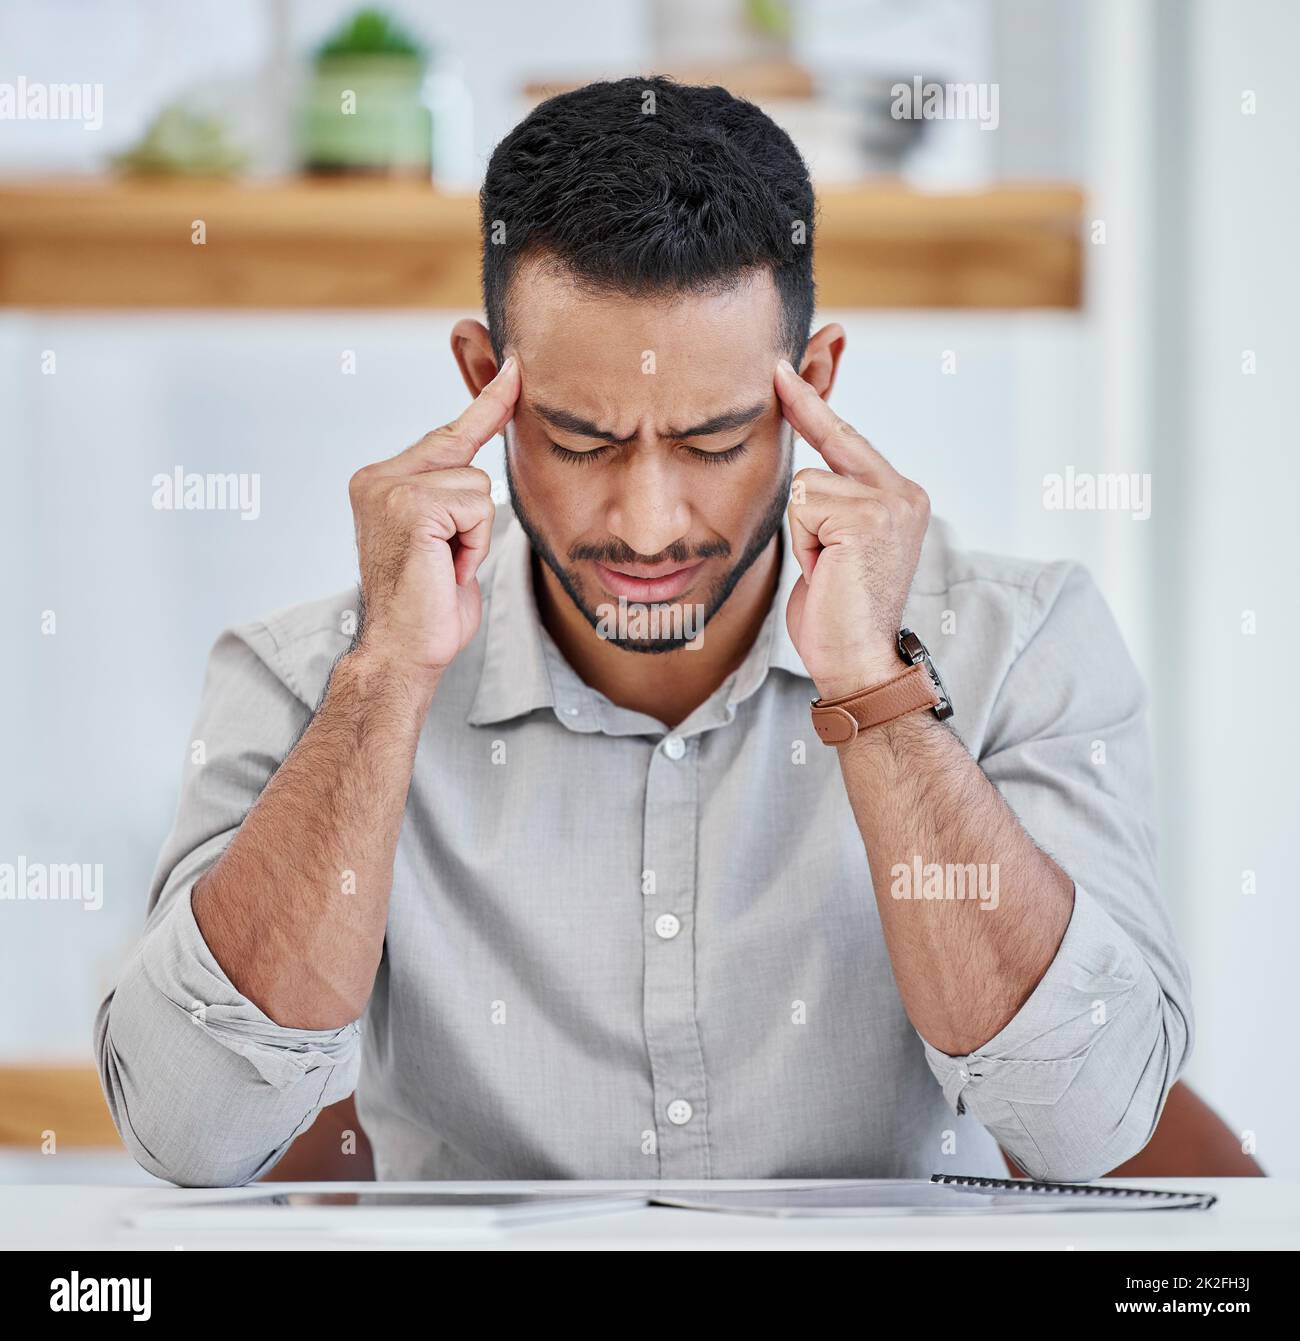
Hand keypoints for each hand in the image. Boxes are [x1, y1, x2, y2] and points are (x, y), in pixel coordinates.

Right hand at [347, 357, 518, 681]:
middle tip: (448, 561)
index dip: (486, 403)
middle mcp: (377, 477)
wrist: (404, 652)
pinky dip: (473, 544)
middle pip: (466, 458)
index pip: (446, 434)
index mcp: (381, 480)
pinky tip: (446, 568)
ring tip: (445, 567)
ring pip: (478, 486)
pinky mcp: (410, 505)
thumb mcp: (445, 539)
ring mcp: (390, 488)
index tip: (514, 367)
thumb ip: (453, 497)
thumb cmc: (430, 606)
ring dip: (475, 536)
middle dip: (473, 513)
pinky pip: (477, 507)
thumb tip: (480, 468)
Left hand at [774, 357, 930, 700]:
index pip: (849, 439)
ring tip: (824, 566)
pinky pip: (804, 504)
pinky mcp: (869, 516)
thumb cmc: (836, 612)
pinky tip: (824, 569)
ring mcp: (891, 502)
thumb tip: (803, 466)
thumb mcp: (833, 544)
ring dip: (801, 531)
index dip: (815, 405)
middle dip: (805, 415)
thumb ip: (829, 501)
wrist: (857, 661)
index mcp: (900, 497)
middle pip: (832, 440)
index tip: (786, 368)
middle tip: (778, 376)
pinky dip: (802, 541)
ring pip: (806, 483)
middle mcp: (904, 493)